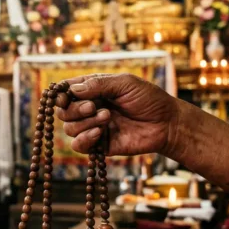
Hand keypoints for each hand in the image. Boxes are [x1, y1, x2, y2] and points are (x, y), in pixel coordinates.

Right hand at [54, 74, 179, 155]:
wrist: (167, 123)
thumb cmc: (149, 99)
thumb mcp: (124, 83)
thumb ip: (98, 84)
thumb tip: (72, 90)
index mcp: (93, 90)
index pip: (67, 91)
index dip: (61, 95)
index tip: (65, 97)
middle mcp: (90, 108)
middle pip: (63, 112)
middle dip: (74, 109)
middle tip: (93, 107)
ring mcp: (93, 127)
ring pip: (69, 128)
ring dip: (85, 122)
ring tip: (107, 117)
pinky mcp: (99, 145)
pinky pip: (78, 145)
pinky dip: (84, 139)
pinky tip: (99, 133)